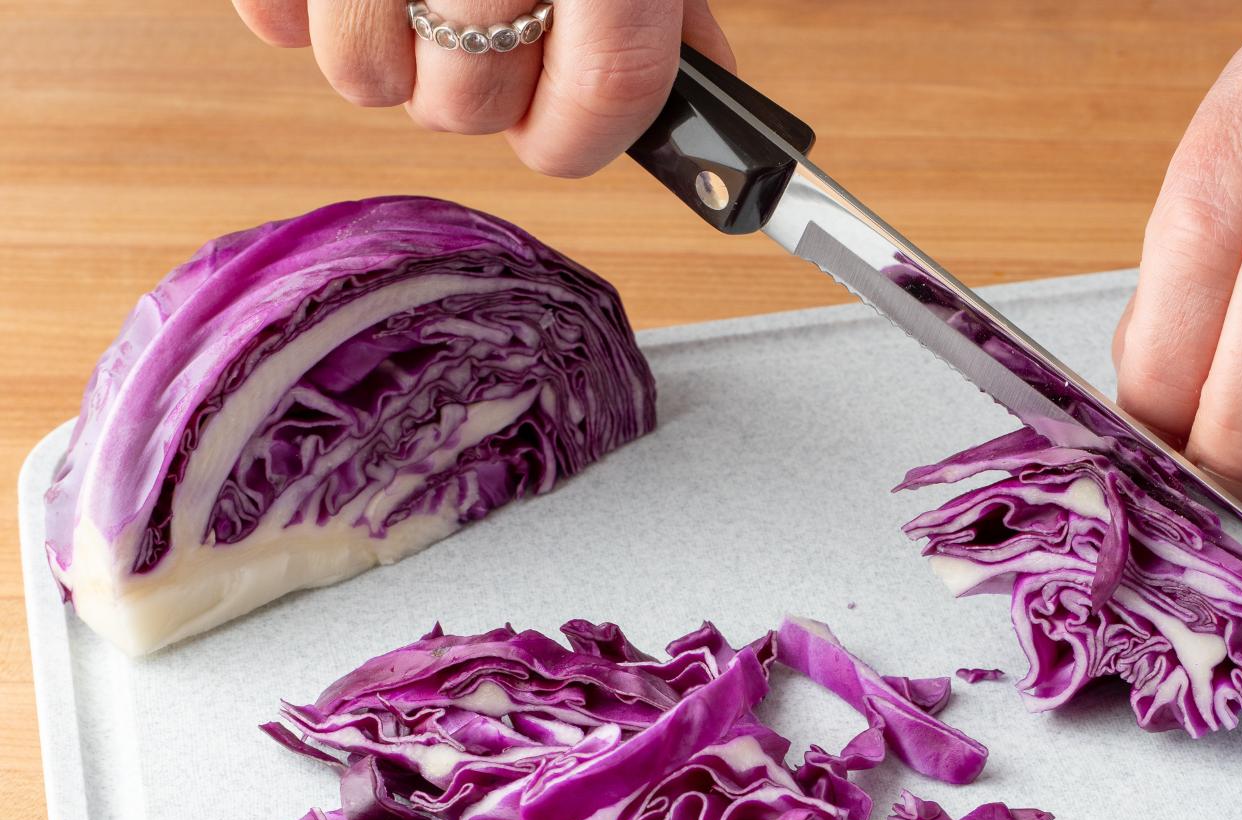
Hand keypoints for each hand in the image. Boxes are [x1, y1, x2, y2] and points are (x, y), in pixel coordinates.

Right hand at [232, 0, 730, 176]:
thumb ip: (667, 9)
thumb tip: (714, 103)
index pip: (607, 96)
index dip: (586, 133)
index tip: (570, 128)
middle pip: (472, 107)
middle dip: (485, 90)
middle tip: (490, 33)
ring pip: (368, 78)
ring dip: (396, 56)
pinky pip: (275, 22)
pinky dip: (304, 13)